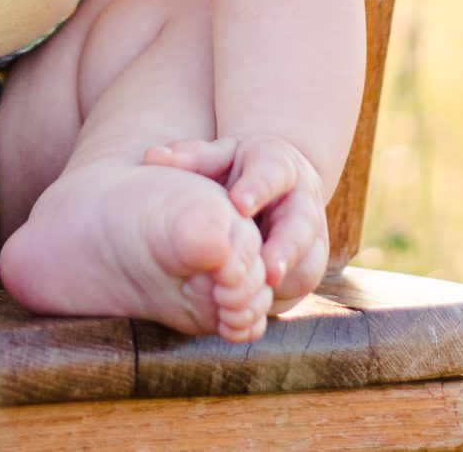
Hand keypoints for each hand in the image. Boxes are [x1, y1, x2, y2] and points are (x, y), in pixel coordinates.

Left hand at [142, 132, 329, 310]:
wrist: (276, 183)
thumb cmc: (237, 169)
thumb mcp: (218, 156)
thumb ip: (190, 157)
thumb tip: (153, 157)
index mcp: (278, 165)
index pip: (273, 172)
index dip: (258, 188)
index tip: (238, 203)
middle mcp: (301, 200)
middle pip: (302, 222)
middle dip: (286, 246)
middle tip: (266, 268)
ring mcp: (309, 233)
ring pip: (309, 258)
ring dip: (289, 277)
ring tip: (263, 295)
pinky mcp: (307, 261)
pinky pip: (301, 282)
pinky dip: (282, 296)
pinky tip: (255, 307)